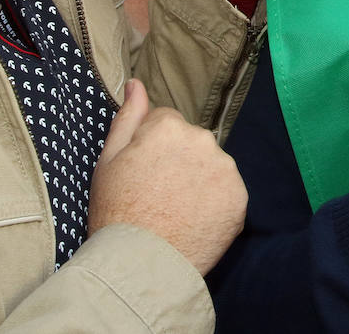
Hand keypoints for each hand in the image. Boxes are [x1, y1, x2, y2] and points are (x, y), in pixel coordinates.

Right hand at [88, 79, 247, 274]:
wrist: (140, 264)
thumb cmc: (116, 211)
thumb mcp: (109, 160)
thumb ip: (128, 117)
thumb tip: (137, 83)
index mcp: (169, 126)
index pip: (166, 122)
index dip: (152, 147)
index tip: (144, 171)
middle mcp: (203, 140)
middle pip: (192, 141)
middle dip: (179, 159)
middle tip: (158, 193)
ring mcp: (225, 169)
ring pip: (212, 165)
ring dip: (200, 179)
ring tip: (176, 208)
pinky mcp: (239, 198)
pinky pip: (227, 191)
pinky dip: (216, 202)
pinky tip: (195, 219)